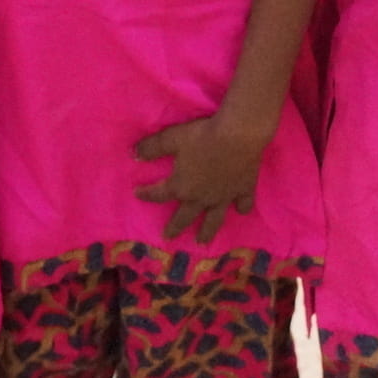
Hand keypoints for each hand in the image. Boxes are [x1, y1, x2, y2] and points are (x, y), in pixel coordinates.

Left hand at [132, 111, 270, 243]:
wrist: (238, 135)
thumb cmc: (202, 136)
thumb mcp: (171, 138)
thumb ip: (152, 148)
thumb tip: (133, 155)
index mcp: (181, 186)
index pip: (159, 194)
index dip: (146, 194)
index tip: (137, 194)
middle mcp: (201, 198)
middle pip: (184, 217)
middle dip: (174, 227)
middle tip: (168, 237)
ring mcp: (223, 197)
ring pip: (213, 220)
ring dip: (206, 231)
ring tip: (201, 241)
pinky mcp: (244, 190)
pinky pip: (242, 204)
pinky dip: (241, 207)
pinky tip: (240, 209)